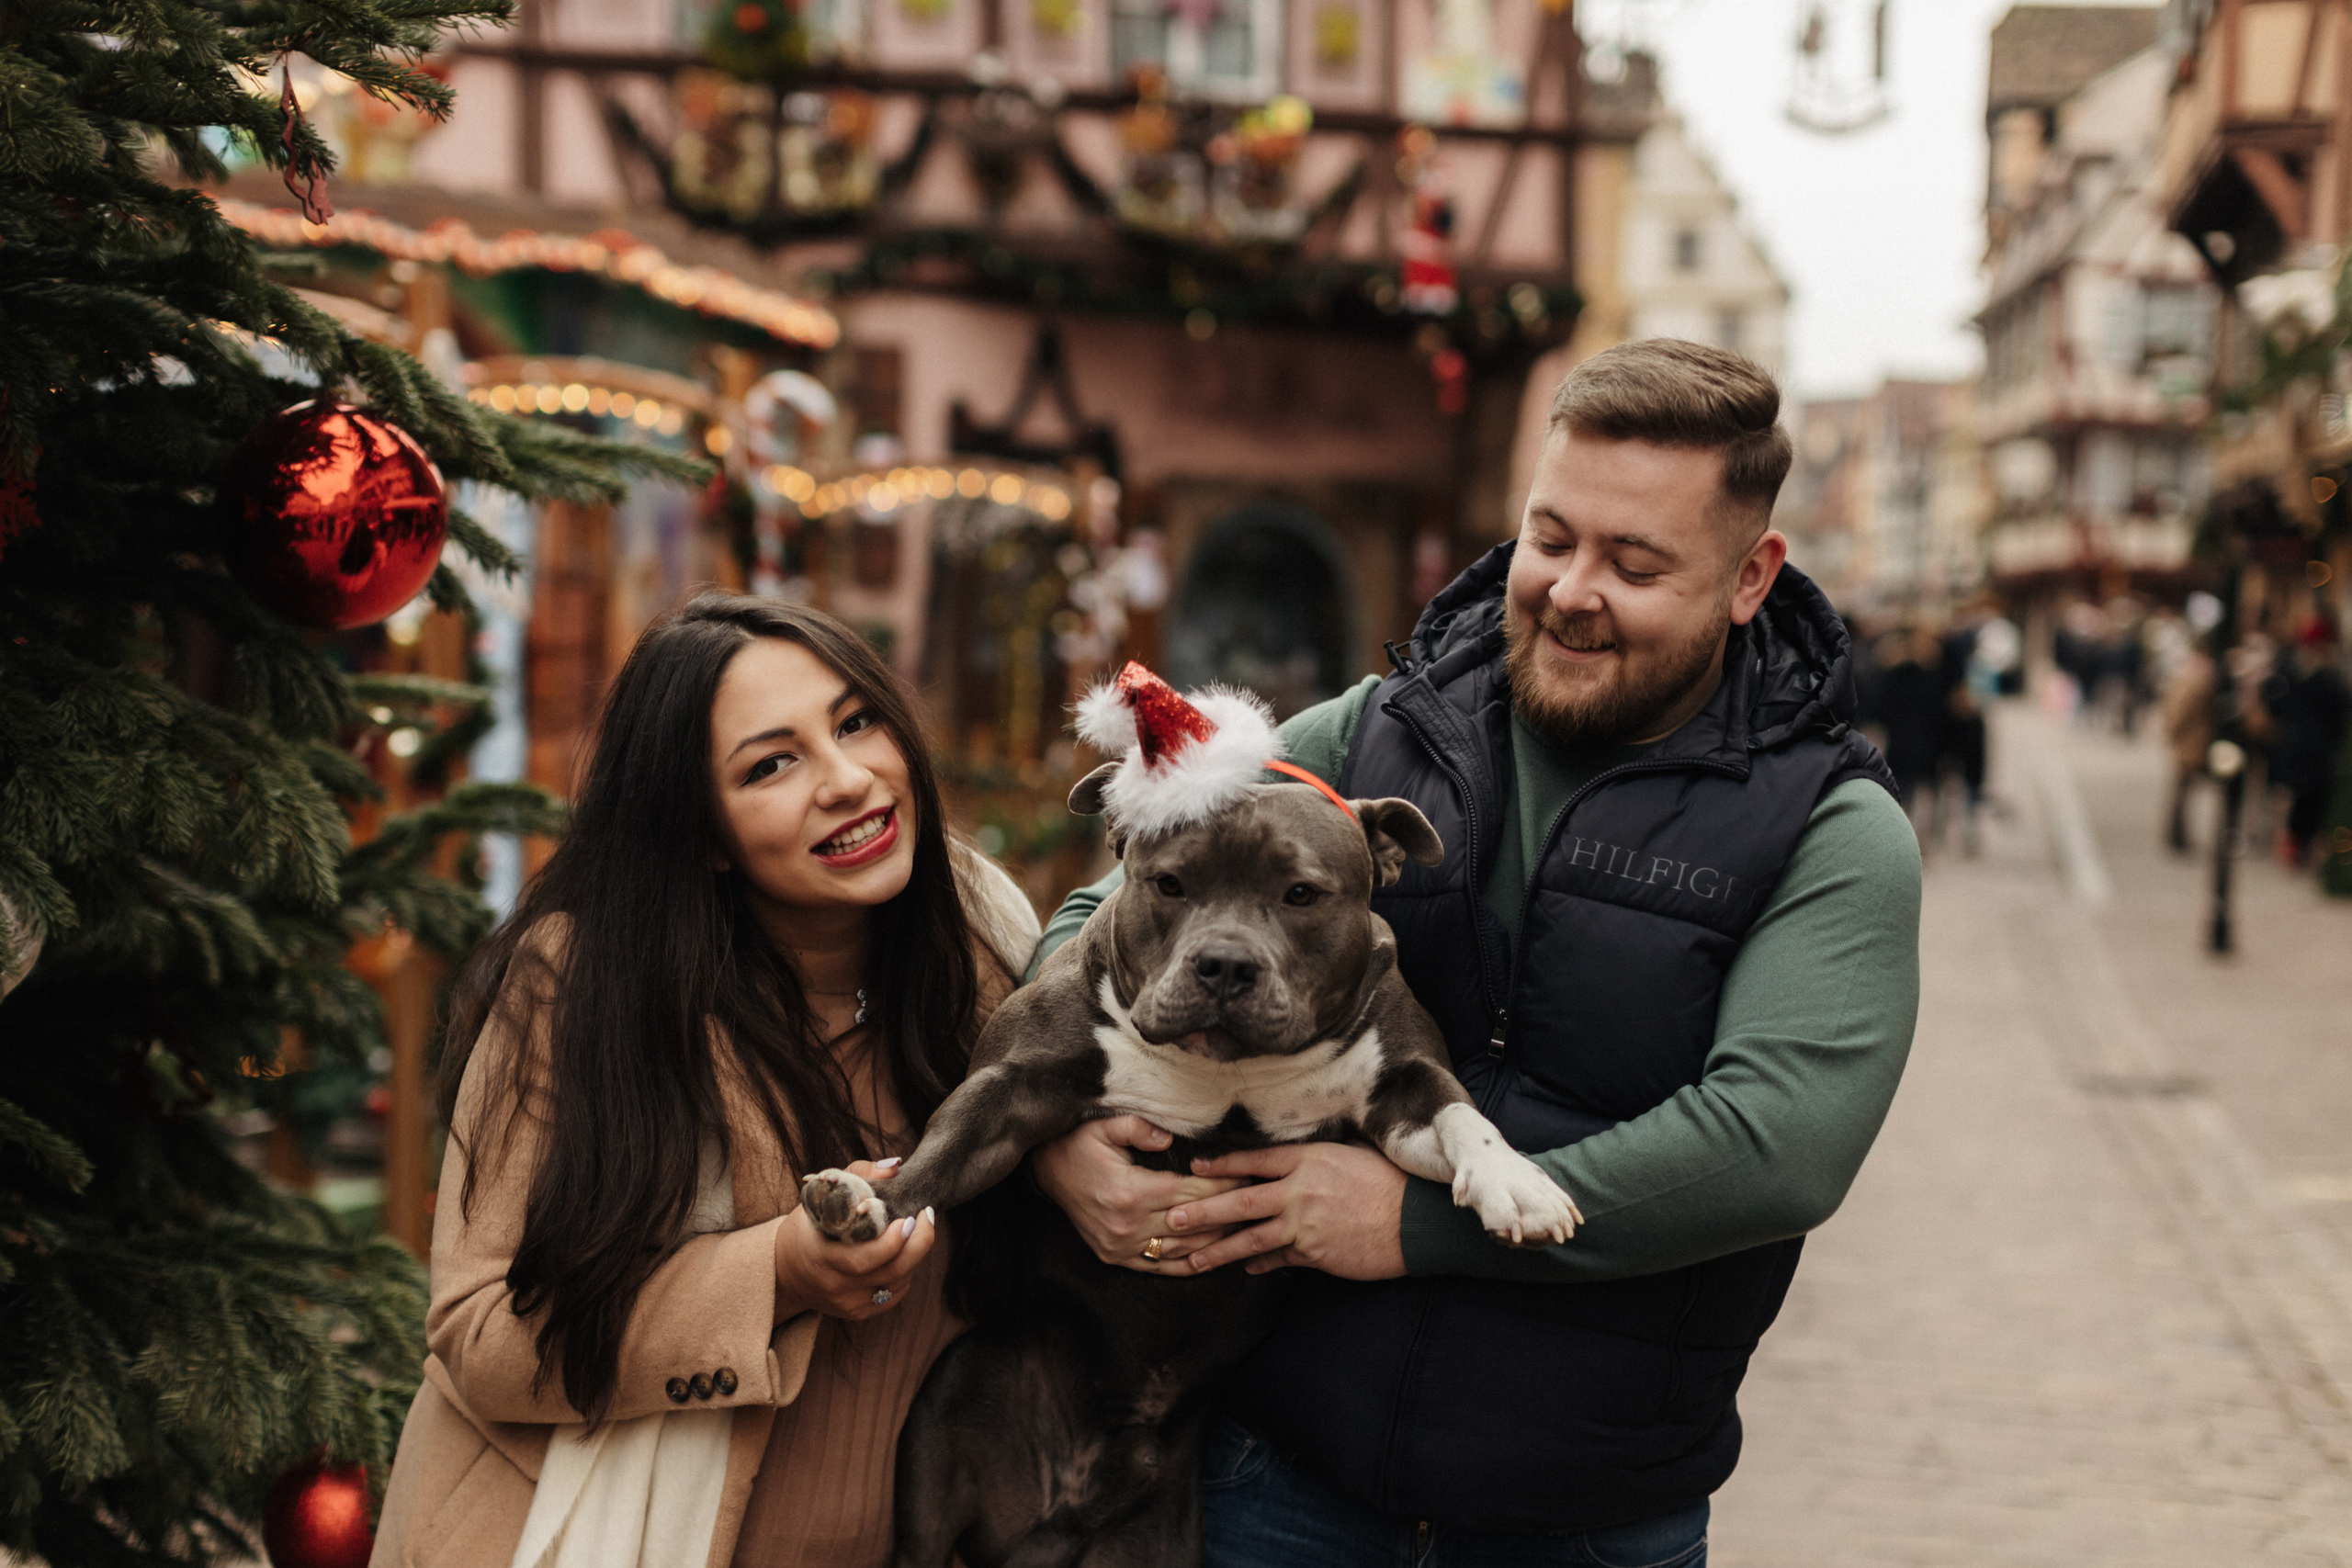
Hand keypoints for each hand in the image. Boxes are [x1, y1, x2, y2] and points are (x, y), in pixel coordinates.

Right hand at [774, 1158, 938, 1320]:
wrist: (786, 1272)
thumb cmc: (807, 1227)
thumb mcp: (821, 1197)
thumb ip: (857, 1176)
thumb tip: (894, 1165)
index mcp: (822, 1257)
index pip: (863, 1259)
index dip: (892, 1242)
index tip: (908, 1217)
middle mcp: (835, 1285)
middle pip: (890, 1272)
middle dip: (919, 1244)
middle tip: (926, 1217)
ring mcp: (848, 1303)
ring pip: (897, 1283)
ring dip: (915, 1256)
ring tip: (916, 1230)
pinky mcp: (857, 1312)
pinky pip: (893, 1296)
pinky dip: (905, 1274)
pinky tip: (903, 1254)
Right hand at [1030, 1115, 1246, 1271]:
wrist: (1045, 1171)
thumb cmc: (1079, 1144)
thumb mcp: (1104, 1125)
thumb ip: (1139, 1128)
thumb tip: (1170, 1137)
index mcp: (1131, 1192)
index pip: (1191, 1191)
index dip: (1223, 1184)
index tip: (1248, 1174)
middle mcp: (1128, 1225)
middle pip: (1193, 1221)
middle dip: (1228, 1209)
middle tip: (1256, 1199)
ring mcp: (1121, 1246)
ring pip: (1182, 1249)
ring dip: (1215, 1239)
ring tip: (1243, 1225)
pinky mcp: (1115, 1257)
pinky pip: (1159, 1265)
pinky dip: (1188, 1263)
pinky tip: (1211, 1257)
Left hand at [1169, 1143, 1407, 1279]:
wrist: (1417, 1220)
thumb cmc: (1389, 1183)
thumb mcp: (1349, 1157)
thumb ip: (1314, 1164)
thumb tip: (1288, 1168)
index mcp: (1309, 1159)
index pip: (1255, 1160)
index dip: (1223, 1165)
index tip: (1195, 1169)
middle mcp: (1300, 1190)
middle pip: (1241, 1200)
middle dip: (1203, 1211)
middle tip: (1172, 1219)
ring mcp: (1306, 1224)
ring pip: (1251, 1238)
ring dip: (1218, 1249)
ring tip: (1191, 1259)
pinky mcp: (1315, 1253)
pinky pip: (1279, 1259)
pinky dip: (1260, 1264)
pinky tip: (1244, 1269)